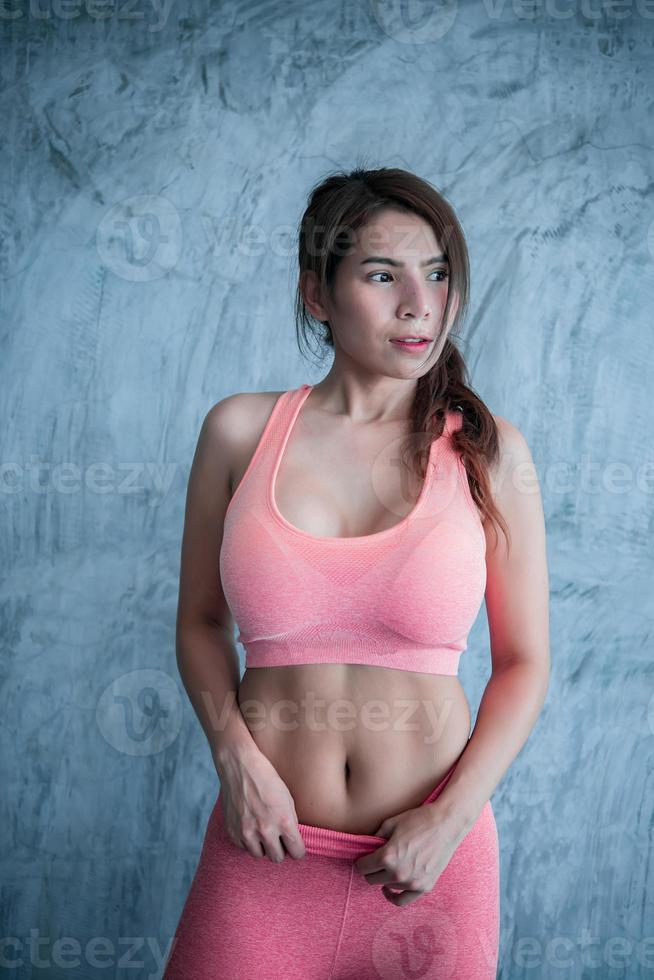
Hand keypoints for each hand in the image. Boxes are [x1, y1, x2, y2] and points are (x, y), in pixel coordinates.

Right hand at [213, 745, 306, 863]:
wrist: (239, 766)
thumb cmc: (267, 778)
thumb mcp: (287, 798)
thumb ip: (290, 821)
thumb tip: (292, 839)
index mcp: (283, 821)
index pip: (297, 853)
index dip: (298, 850)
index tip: (296, 846)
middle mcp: (265, 830)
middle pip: (277, 858)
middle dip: (281, 850)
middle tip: (279, 840)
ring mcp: (246, 831)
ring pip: (259, 855)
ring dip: (263, 847)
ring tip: (263, 833)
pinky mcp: (232, 830)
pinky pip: (243, 847)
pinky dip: (248, 840)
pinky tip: (250, 826)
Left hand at [353, 804, 460, 906]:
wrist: (446, 825)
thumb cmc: (418, 820)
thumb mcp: (391, 823)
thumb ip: (375, 837)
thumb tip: (366, 846)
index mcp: (387, 857)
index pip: (363, 867)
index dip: (361, 861)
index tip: (364, 857)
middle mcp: (398, 873)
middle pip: (371, 879)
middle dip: (371, 869)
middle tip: (375, 861)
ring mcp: (412, 883)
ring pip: (386, 887)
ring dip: (384, 878)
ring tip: (388, 866)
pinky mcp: (424, 887)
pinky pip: (402, 900)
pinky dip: (393, 896)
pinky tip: (389, 888)